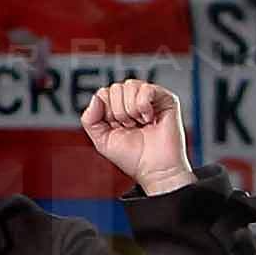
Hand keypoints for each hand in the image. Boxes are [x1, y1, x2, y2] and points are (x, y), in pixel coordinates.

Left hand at [79, 73, 191, 193]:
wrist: (155, 169)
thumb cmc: (133, 157)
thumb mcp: (101, 140)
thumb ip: (90, 119)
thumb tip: (96, 98)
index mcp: (117, 108)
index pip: (103, 94)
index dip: (106, 112)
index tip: (116, 128)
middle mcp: (133, 100)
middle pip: (115, 88)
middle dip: (118, 112)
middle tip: (130, 127)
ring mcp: (149, 98)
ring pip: (129, 86)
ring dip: (131, 110)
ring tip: (140, 124)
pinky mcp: (165, 99)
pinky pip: (146, 88)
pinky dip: (144, 106)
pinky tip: (149, 119)